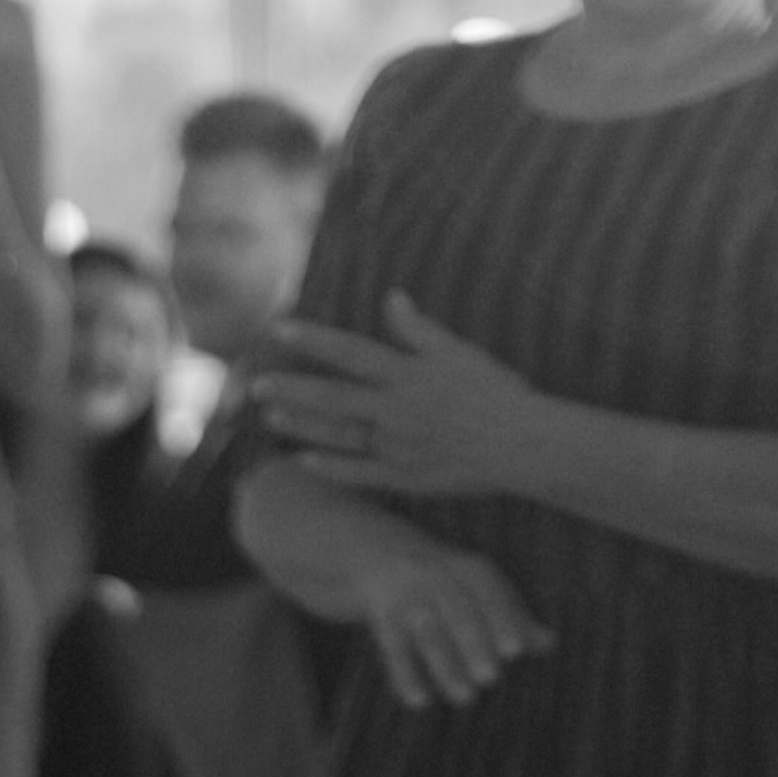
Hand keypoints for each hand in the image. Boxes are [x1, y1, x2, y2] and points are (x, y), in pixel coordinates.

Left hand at [259, 292, 553, 504]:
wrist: (522, 445)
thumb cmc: (495, 392)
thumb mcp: (458, 352)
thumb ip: (418, 330)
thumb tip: (390, 298)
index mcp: (408, 374)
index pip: (350, 352)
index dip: (312, 341)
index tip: (278, 330)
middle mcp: (396, 410)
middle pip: (334, 397)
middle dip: (292, 389)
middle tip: (254, 384)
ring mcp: (398, 447)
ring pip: (339, 435)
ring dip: (302, 426)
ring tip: (269, 416)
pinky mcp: (405, 478)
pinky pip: (360, 475)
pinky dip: (330, 469)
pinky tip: (301, 462)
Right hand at [362, 538, 553, 711]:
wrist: (380, 553)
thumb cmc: (447, 582)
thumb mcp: (479, 589)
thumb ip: (512, 616)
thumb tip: (550, 643)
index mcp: (471, 570)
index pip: (490, 594)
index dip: (503, 621)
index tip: (517, 652)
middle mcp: (439, 578)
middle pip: (459, 613)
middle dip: (474, 644)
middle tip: (491, 678)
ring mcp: (409, 598)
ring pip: (429, 635)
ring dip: (446, 667)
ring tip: (466, 699)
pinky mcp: (383, 618)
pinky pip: (394, 650)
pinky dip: (406, 676)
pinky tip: (420, 703)